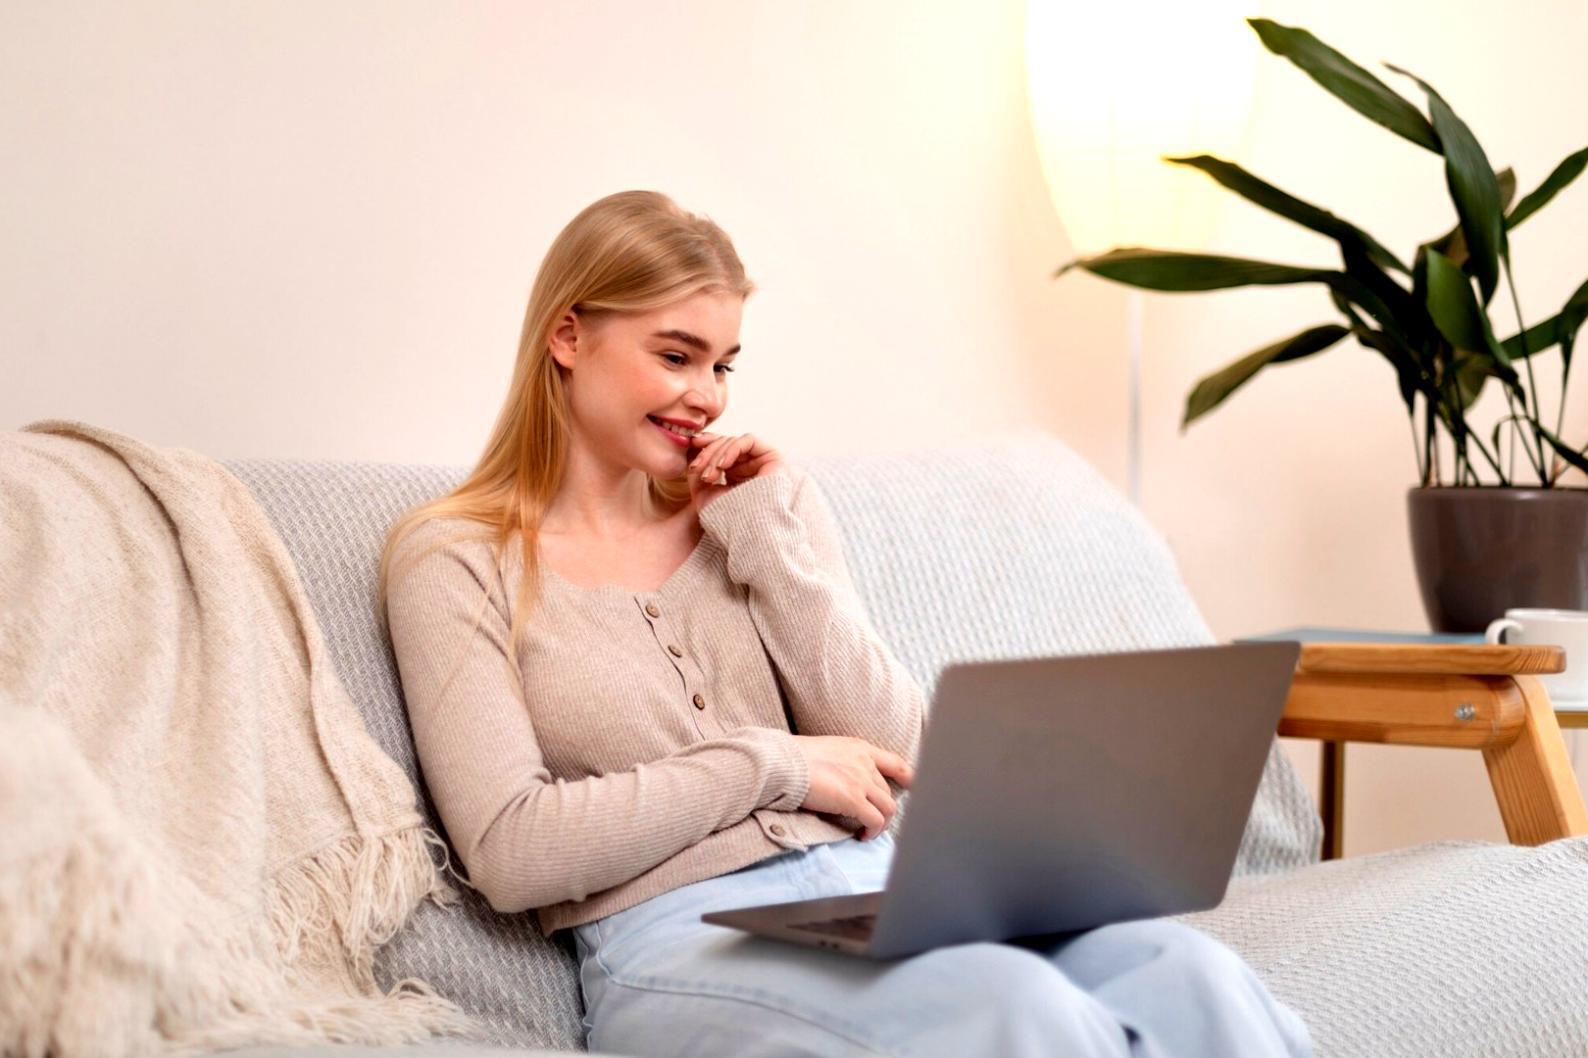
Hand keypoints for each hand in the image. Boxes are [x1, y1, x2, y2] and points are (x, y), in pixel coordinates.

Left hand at [686, 431, 785, 510]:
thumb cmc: (725, 518)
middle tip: (696, 469)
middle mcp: (750, 467)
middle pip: (726, 443)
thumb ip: (699, 469)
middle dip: (707, 453)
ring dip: (716, 454)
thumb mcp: (703, 492)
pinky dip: (731, 449)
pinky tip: (722, 465)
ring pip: (734, 441)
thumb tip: (693, 445)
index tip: (691, 444)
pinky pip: (749, 440)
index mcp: (736, 474)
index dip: (706, 444)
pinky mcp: (773, 457)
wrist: (745, 532)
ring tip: (708, 476)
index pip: (721, 450)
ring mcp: (762, 462)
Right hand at [789, 735, 914, 840]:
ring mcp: (861, 781)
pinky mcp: (853, 799)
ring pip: (888, 808)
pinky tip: (862, 836)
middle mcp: (865, 763)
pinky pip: (875, 820)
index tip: (912, 787)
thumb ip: (839, 762)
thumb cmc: (792, 757)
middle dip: (883, 809)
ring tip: (868, 833)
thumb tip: (836, 778)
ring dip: (881, 824)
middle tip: (870, 821)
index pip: (895, 762)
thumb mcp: (825, 750)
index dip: (908, 777)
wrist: (782, 762)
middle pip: (888, 791)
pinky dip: (872, 831)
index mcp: (859, 748)